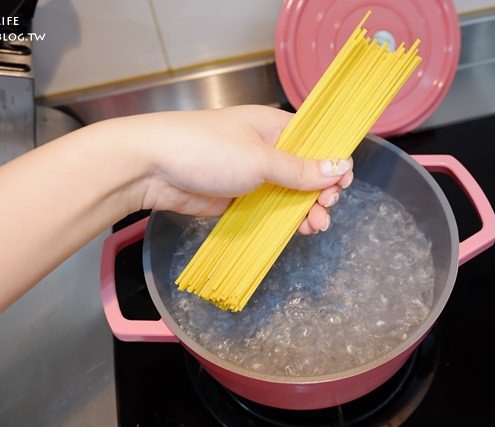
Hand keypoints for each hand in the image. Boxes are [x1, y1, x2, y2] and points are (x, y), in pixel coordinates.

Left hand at [116, 105, 353, 233]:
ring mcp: (252, 176)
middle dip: (321, 192)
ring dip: (305, 210)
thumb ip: (300, 169)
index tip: (342, 184)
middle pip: (306, 173)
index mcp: (275, 127)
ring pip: (289, 195)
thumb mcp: (260, 158)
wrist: (152, 167)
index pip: (316, 142)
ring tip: (314, 226)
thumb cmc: (208, 150)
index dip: (333, 162)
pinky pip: (268, 210)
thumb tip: (342, 166)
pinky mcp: (238, 198)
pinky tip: (296, 232)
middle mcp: (267, 149)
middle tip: (325, 209)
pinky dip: (283, 221)